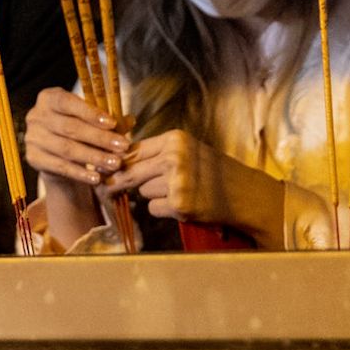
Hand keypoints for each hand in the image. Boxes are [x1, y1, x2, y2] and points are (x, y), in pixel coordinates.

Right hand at [23, 87, 130, 247]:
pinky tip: (97, 178)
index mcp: (49, 98)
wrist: (55, 153)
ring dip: (94, 157)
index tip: (112, 123)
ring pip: (67, 149)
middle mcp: (36, 116)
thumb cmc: (76, 129)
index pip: (67, 102)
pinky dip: (80, 173)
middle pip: (70, 128)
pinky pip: (60, 166)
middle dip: (99, 138)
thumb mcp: (89, 120)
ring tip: (115, 163)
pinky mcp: (33, 158)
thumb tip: (130, 120)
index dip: (89, 112)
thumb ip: (107, 120)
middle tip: (122, 147)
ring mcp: (33, 138)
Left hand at [104, 129, 283, 246]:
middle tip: (107, 187)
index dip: (117, 161)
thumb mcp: (187, 151)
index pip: (133, 150)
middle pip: (131, 171)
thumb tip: (117, 159)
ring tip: (178, 191)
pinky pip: (153, 209)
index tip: (103, 169)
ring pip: (143, 192)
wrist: (245, 194)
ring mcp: (177, 182)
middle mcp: (175, 157)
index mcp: (175, 139)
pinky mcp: (180, 204)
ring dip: (153, 195)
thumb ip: (157, 153)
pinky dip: (163, 210)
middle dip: (119, 181)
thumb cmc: (213, 172)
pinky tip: (182, 205)